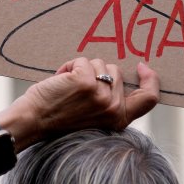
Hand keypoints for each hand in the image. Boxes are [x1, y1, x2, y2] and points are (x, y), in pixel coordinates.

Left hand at [0, 58, 159, 147]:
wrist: (33, 122)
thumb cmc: (59, 117)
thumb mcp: (94, 115)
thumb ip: (110, 100)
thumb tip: (118, 71)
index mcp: (120, 119)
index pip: (149, 98)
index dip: (151, 79)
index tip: (142, 66)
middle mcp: (114, 109)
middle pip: (116, 71)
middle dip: (97, 73)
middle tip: (77, 90)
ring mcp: (101, 96)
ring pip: (100, 64)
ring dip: (82, 69)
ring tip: (67, 87)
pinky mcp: (86, 83)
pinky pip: (83, 61)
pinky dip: (69, 66)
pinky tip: (60, 81)